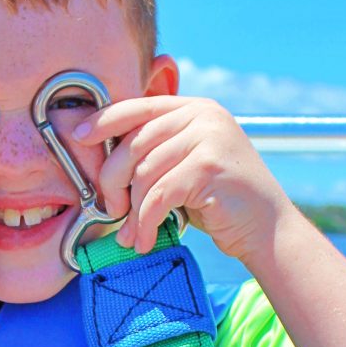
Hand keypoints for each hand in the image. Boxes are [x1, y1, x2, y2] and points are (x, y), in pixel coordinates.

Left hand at [74, 96, 291, 261]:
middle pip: (134, 144)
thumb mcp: (185, 163)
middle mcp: (203, 116)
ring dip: (130, 210)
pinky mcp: (210, 167)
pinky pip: (158, 195)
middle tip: (110, 210)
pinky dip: (145, 222)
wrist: (266, 228)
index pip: (138, 107)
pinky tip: (144, 239)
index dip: (104, 121)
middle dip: (113, 181)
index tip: (78, 137)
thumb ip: (155, 150)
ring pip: (143, 172)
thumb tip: (101, 157)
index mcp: (194, 108)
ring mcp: (209, 138)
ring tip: (130, 233)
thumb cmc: (218, 200)